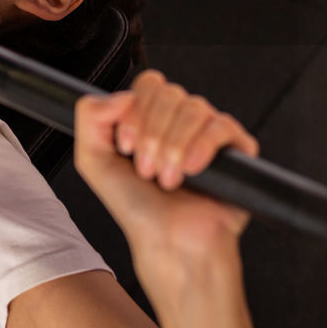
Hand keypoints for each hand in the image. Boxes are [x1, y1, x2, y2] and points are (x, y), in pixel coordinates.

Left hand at [74, 69, 259, 265]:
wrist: (169, 243)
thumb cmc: (137, 208)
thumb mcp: (94, 161)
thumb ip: (90, 117)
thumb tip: (120, 94)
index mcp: (151, 117)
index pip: (149, 84)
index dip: (136, 111)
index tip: (127, 146)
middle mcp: (180, 121)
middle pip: (170, 93)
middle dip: (152, 134)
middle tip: (146, 169)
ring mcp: (208, 132)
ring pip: (195, 107)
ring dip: (173, 146)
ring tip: (167, 178)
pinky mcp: (236, 149)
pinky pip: (223, 125)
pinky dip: (202, 146)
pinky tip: (192, 169)